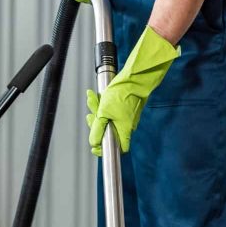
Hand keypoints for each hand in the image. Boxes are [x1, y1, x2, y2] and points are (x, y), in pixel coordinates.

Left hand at [86, 27, 180, 156]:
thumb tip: (94, 143)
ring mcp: (125, 117)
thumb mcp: (103, 113)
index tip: (95, 146)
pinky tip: (95, 96)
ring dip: (96, 110)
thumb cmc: (122, 94)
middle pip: (107, 132)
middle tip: (91, 116)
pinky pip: (109, 110)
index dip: (104, 149)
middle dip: (95, 124)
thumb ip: (97, 129)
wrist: (134, 77)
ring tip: (92, 99)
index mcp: (123, 131)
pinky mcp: (123, 108)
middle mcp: (126, 126)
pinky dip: (101, 105)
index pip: (116, 149)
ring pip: (106, 119)